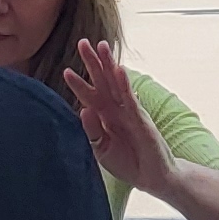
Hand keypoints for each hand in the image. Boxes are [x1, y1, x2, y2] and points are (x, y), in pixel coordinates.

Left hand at [60, 40, 172, 203]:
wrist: (151, 176)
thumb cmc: (127, 161)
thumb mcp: (102, 150)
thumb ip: (92, 132)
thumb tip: (82, 110)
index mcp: (104, 116)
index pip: (89, 96)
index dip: (79, 84)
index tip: (66, 70)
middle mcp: (116, 109)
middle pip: (102, 81)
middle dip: (93, 63)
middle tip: (83, 42)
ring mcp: (129, 111)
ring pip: (117, 83)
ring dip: (109, 64)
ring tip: (102, 46)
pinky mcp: (140, 118)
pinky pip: (130, 99)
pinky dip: (124, 85)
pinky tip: (119, 71)